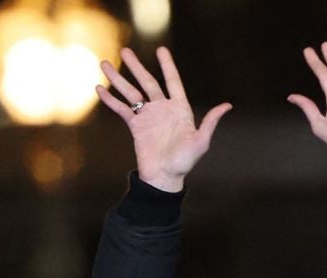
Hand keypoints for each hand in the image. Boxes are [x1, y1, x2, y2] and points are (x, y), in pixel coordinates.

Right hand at [97, 46, 230, 192]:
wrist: (164, 179)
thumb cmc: (185, 162)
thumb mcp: (200, 141)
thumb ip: (210, 122)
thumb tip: (227, 105)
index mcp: (179, 109)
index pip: (172, 82)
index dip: (167, 66)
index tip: (161, 49)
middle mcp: (162, 109)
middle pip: (147, 82)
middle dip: (135, 66)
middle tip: (125, 50)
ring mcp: (148, 117)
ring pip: (131, 93)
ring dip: (118, 79)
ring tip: (105, 63)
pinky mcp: (136, 127)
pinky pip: (121, 109)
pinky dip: (111, 100)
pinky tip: (99, 88)